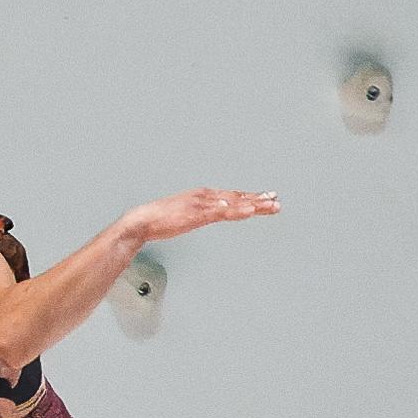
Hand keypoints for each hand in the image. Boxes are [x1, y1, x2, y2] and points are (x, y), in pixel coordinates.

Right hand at [119, 187, 279, 245]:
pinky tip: (250, 211)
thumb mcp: (184, 215)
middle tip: (276, 200)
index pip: (232, 196)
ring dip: (255, 204)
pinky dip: (238, 210)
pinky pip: (223, 212)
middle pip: (237, 197)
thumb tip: (210, 216)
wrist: (141, 221)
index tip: (266, 198)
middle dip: (259, 199)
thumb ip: (199, 214)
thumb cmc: (158, 219)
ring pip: (235, 203)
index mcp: (202, 196)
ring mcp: (202, 204)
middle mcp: (205, 196)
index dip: (250, 197)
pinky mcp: (198, 213)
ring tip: (272, 205)